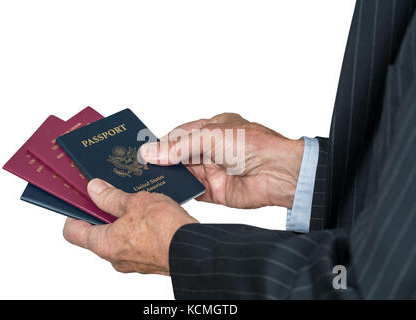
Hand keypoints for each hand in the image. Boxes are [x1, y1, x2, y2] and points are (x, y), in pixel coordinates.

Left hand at [63, 178, 197, 274]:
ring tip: (134, 201)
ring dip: (124, 220)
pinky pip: (137, 242)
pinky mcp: (149, 260)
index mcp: (104, 244)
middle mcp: (115, 257)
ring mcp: (133, 261)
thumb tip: (94, 189)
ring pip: (120, 238)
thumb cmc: (164, 229)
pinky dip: (139, 229)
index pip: (73, 232)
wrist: (193, 249)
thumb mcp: (134, 202)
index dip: (74, 214)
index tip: (80, 200)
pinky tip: (150, 213)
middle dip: (102, 213)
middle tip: (109, 194)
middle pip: (97, 234)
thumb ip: (111, 197)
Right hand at [140, 113, 303, 208]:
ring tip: (144, 179)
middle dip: (161, 160)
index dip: (162, 141)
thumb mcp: (210, 136)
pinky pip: (191, 192)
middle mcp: (211, 149)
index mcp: (212, 129)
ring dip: (168, 177)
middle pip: (179, 155)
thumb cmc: (252, 144)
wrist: (276, 172)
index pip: (180, 134)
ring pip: (183, 174)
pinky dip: (179, 192)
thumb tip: (150, 152)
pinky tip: (163, 192)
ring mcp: (212, 170)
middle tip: (138, 166)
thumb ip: (179, 147)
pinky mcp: (215, 191)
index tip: (142, 149)